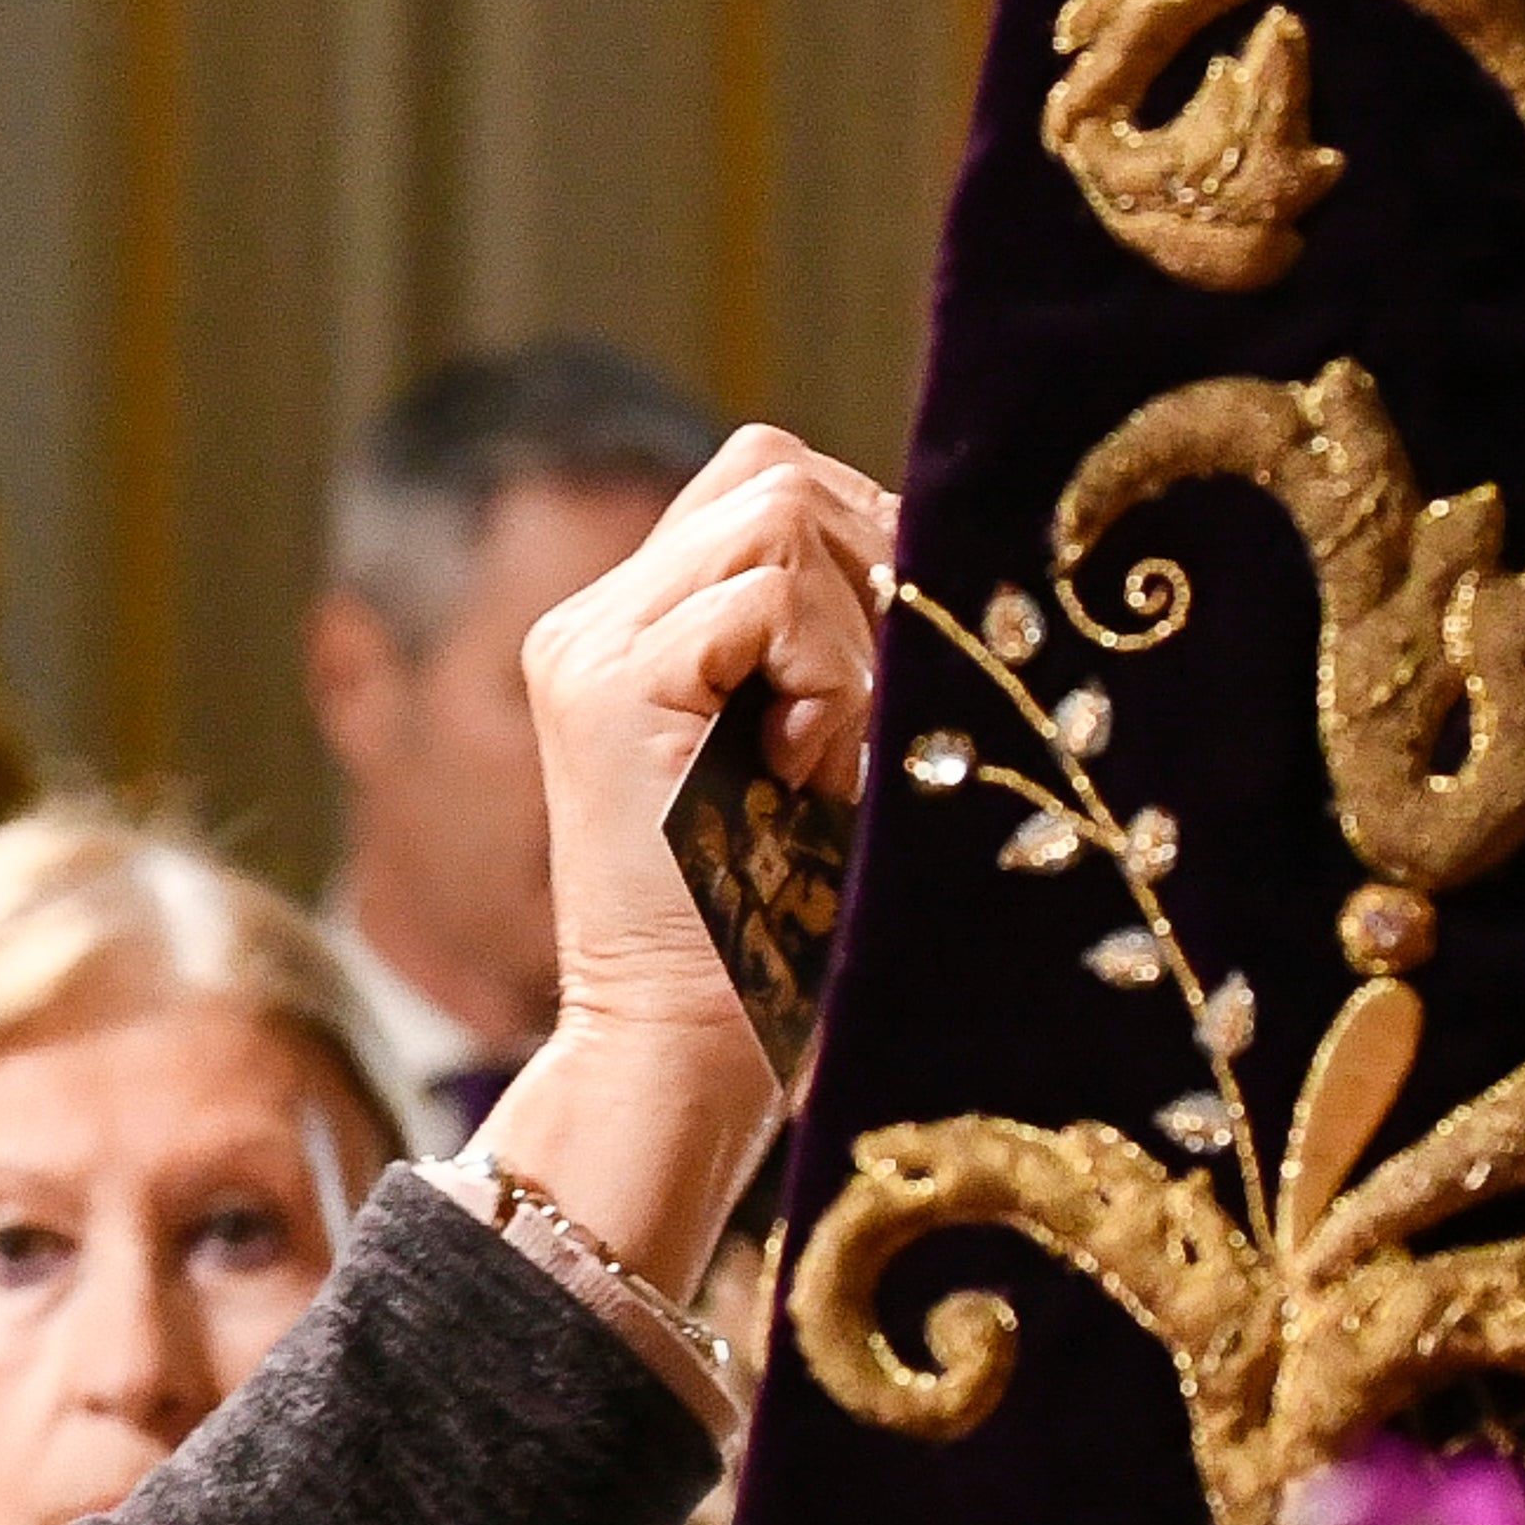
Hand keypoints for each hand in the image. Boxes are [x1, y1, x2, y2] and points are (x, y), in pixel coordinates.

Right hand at [476, 425, 896, 1304]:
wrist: (687, 1053)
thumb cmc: (781, 927)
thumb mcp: (821, 746)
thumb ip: (837, 639)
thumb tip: (936, 536)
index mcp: (632, 630)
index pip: (762, 484)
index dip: (859, 540)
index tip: (890, 666)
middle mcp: (593, 621)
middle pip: (771, 471)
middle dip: (866, 566)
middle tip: (866, 709)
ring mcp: (589, 646)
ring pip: (774, 509)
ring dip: (847, 625)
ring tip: (829, 743)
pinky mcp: (606, 686)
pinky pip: (765, 591)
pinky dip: (822, 668)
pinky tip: (805, 761)